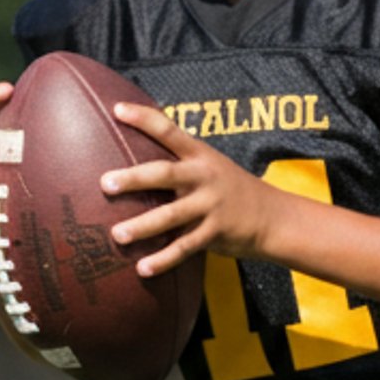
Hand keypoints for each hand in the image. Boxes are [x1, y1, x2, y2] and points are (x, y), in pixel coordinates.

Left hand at [100, 101, 275, 277]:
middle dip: (135, 178)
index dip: (143, 119)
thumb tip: (135, 157)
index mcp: (199, 155)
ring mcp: (210, 206)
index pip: (169, 131)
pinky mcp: (215, 233)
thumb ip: (179, 163)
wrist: (273, 217)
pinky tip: (142, 269)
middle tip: (106, 183)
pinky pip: (184, 248)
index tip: (117, 110)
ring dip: (142, 226)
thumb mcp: (210, 166)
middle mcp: (203, 177)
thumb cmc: (230, 189)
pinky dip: (163, 259)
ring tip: (117, 235)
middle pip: (165, 174)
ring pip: (171, 216)